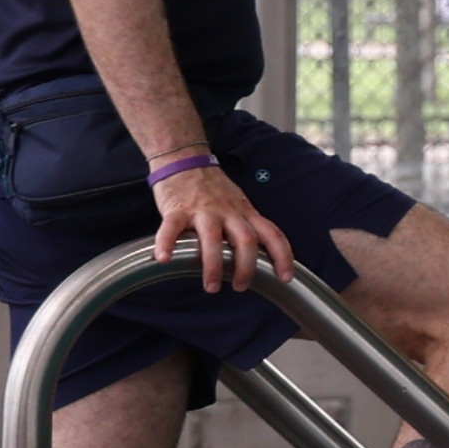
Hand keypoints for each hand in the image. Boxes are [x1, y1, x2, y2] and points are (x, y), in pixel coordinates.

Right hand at [154, 159, 290, 293]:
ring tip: (212, 286)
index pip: (273, 234)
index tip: (285, 277)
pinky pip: (171, 228)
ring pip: (212, 239)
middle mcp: (229, 212)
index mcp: (246, 213)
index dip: (283, 257)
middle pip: (246, 241)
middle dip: (246, 267)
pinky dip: (166, 244)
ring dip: (214, 266)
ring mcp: (203, 211)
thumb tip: (258, 256)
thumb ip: (246, 226)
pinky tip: (163, 259)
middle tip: (241, 287)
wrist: (184, 160)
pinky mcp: (177, 210)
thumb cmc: (213, 189)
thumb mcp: (239, 205)